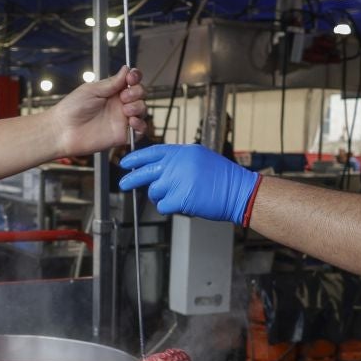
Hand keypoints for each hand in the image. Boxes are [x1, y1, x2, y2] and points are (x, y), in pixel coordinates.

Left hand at [48, 67, 146, 156]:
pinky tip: (131, 121)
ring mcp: (121, 120)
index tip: (132, 77)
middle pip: (140, 94)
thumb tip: (126, 69)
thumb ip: (112, 83)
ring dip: (139, 107)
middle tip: (124, 97)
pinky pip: (140, 131)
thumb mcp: (92, 90)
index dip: (135, 77)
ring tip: (126, 110)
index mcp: (112, 91)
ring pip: (142, 110)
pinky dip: (141, 125)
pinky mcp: (122, 135)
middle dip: (137, 92)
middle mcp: (119, 104)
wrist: (63, 130)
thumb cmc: (72, 108)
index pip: (131, 81)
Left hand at [119, 143, 259, 224]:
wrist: (238, 191)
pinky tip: (182, 204)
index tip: (125, 163)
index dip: (136, 158)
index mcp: (182, 152)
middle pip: (145, 172)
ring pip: (154, 192)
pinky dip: (169, 208)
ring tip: (177, 196)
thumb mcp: (199, 157)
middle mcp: (177, 164)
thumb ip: (178, 160)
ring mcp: (178, 181)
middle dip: (131, 179)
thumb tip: (157, 167)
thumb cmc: (221, 177)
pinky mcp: (180, 198)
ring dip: (161, 197)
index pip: (152, 152)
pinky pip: (163, 206)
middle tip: (123, 184)